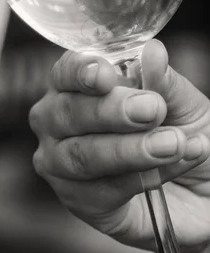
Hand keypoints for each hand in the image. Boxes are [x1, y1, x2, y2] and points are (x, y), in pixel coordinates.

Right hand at [29, 40, 209, 252]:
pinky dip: (138, 178)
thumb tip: (153, 51)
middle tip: (153, 109)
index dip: (81, 71)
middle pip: (68, 112)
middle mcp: (57, 121)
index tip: (105, 75)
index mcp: (75, 85)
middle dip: (112, 110)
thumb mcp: (181, 103)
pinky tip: (166, 169)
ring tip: (172, 144)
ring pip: (82, 155)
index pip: (65, 72)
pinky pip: (100, 190)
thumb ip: (163, 81)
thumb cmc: (180, 133)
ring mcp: (60, 163)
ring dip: (129, 150)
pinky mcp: (79, 201)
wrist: (200, 189)